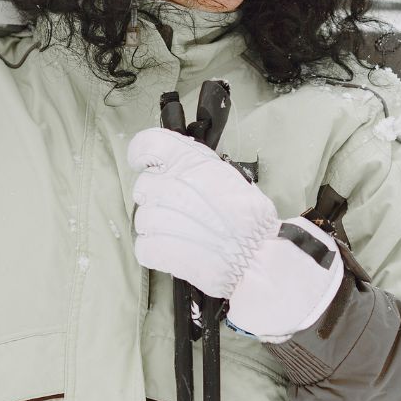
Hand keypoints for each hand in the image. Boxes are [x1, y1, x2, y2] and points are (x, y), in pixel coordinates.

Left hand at [127, 127, 343, 343]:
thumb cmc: (250, 217)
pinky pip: (144, 246)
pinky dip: (158, 252)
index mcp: (188, 162)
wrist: (257, 256)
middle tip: (184, 213)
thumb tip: (179, 166)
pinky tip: (180, 252)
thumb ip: (196, 166)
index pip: (147, 144)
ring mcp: (157, 217)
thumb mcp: (227, 175)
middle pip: (144, 187)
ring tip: (187, 236)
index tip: (148, 167)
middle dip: (159, 199)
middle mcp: (168, 184)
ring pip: (143, 219)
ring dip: (159, 228)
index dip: (143, 156)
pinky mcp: (154, 247)